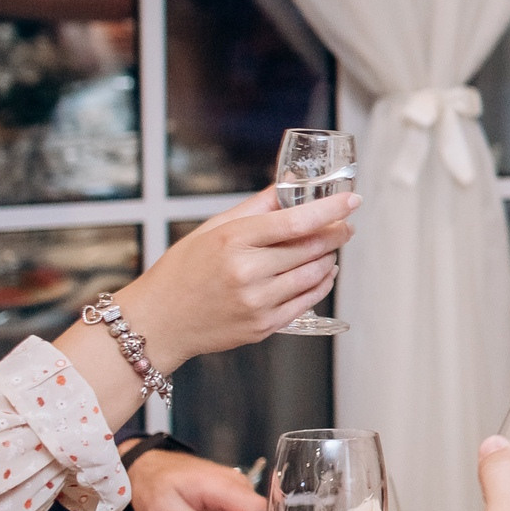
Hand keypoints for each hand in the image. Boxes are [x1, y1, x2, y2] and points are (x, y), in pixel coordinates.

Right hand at [115, 186, 359, 372]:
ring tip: (330, 247)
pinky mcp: (263, 325)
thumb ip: (255, 207)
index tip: (351, 200)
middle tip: (344, 224)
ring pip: (314, 274)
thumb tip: (288, 185)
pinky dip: (321, 284)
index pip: (295, 221)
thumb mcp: (211, 228)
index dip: (330, 209)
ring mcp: (257, 302)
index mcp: (233, 241)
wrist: (158, 322)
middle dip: (336, 232)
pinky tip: (322, 272)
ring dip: (330, 258)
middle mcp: (247, 272)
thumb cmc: (181, 272)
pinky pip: (307, 301)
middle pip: (311, 248)